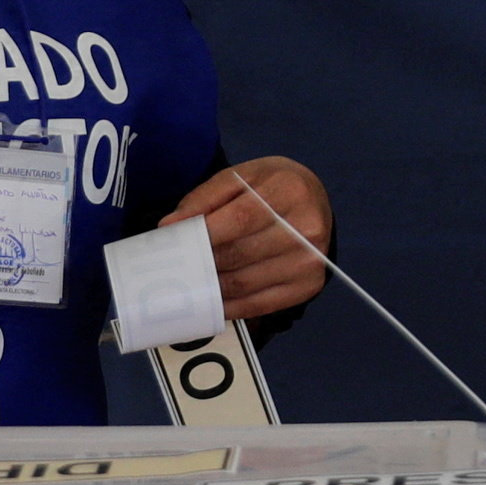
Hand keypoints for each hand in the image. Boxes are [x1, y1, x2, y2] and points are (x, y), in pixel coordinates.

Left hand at [160, 158, 332, 318]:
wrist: (315, 200)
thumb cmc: (272, 186)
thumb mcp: (241, 177)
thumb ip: (204, 198)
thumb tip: (170, 226)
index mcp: (290, 191)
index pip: (240, 219)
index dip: (205, 235)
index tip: (178, 244)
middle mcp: (307, 228)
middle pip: (241, 254)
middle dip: (203, 263)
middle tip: (177, 267)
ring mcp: (311, 261)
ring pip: (246, 283)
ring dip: (212, 287)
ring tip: (189, 283)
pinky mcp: (309, 286)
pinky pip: (261, 304)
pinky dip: (231, 307)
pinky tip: (212, 301)